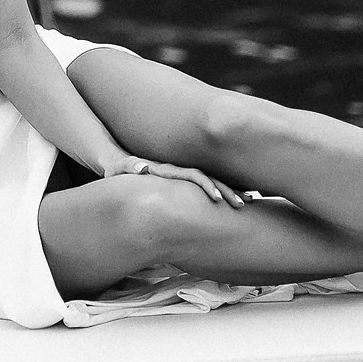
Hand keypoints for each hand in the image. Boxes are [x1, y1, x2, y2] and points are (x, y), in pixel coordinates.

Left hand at [113, 155, 244, 207]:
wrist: (116, 159)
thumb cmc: (118, 167)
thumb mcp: (120, 167)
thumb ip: (129, 167)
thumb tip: (142, 167)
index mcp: (167, 169)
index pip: (193, 176)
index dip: (207, 186)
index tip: (219, 198)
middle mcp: (177, 170)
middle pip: (208, 178)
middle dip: (228, 189)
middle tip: (246, 202)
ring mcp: (180, 174)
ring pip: (210, 181)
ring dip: (228, 190)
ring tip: (246, 200)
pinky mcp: (180, 178)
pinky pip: (204, 184)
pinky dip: (220, 189)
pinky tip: (233, 200)